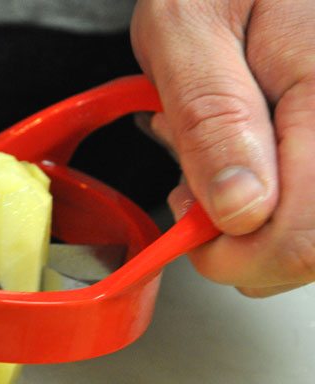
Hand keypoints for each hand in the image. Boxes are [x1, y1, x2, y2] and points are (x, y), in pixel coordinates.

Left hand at [131, 0, 314, 296]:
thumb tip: (239, 209)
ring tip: (209, 159)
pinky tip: (237, 161)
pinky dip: (264, 202)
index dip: (233, 255)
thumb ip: (212, 120)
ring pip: (310, 235)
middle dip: (236, 239)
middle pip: (311, 249)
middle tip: (191, 185)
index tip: (187, 224)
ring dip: (247, 220)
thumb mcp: (187, 36)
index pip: (303, 238)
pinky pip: (305, 206)